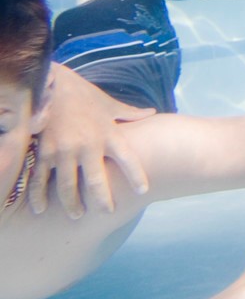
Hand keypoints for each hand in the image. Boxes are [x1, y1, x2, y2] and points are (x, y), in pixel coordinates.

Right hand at [31, 65, 152, 216]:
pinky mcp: (43, 151)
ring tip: (77, 215)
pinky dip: (38, 195)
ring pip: (67, 185)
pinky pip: (41, 179)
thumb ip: (129, 114)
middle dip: (101, 199)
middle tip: (107, 213)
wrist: (52, 83)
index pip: (128, 158)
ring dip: (71, 203)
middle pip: (96, 180)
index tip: (143, 190)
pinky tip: (40, 208)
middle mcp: (88, 144)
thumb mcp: (109, 104)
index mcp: (108, 134)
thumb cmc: (83, 95)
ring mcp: (64, 149)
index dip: (136, 175)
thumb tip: (152, 114)